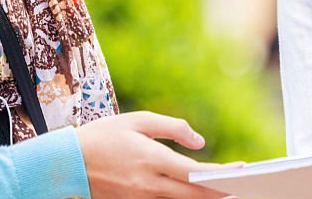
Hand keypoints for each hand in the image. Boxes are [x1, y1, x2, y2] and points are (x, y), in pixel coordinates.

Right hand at [76, 110, 237, 198]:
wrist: (68, 163)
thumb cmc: (105, 135)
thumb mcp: (139, 120)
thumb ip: (173, 128)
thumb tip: (201, 142)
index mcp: (151, 159)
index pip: (195, 172)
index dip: (222, 174)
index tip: (242, 169)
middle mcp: (148, 184)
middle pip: (194, 195)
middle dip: (222, 193)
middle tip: (243, 187)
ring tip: (227, 192)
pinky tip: (198, 195)